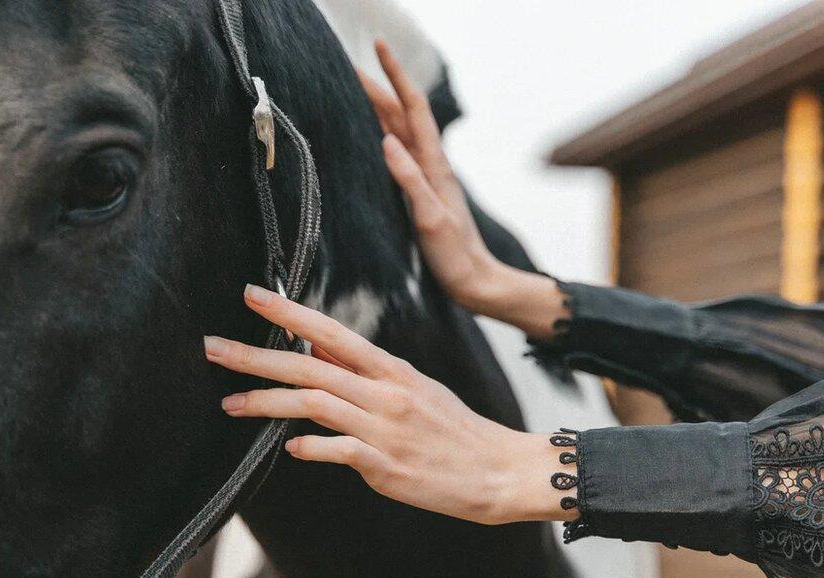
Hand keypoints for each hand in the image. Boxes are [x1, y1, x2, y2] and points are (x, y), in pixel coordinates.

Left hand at [205, 285, 570, 525]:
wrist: (498, 470)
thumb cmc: (454, 430)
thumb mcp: (415, 388)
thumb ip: (365, 372)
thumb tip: (316, 349)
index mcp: (391, 369)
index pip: (331, 331)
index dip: (289, 312)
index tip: (251, 295)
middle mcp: (385, 392)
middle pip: (309, 365)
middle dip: (255, 356)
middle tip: (212, 348)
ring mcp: (385, 429)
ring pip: (314, 404)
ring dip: (266, 402)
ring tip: (229, 403)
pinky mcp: (387, 466)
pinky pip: (338, 450)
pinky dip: (310, 447)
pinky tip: (289, 448)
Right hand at [361, 42, 568, 340]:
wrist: (476, 283)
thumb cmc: (455, 257)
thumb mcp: (431, 219)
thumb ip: (410, 181)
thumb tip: (386, 141)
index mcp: (434, 166)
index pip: (412, 109)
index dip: (395, 75)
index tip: (377, 47)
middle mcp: (430, 166)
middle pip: (401, 115)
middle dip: (378, 86)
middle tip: (347, 66)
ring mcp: (426, 179)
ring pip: (398, 132)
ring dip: (378, 108)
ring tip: (353, 91)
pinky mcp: (420, 194)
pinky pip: (398, 154)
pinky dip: (381, 135)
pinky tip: (371, 136)